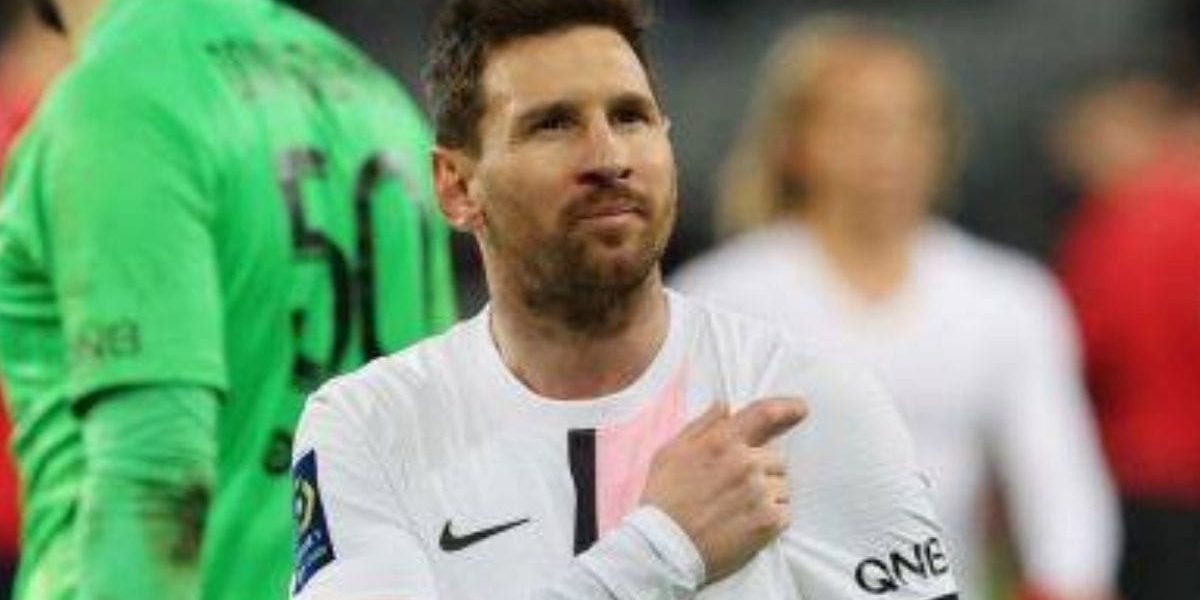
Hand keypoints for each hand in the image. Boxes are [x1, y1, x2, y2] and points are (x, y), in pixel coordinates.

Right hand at [641, 397, 807, 582]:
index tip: (800, 409)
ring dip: (768, 495)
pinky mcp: (768, 522)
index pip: (764, 414)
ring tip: (738, 510)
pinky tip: (746, 524)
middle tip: (737, 489)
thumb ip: (701, 426)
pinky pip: (785, 512)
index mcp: (722, 442)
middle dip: (763, 469)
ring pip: (782, 486)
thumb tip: (724, 407)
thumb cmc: (662, 500)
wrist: (662, 549)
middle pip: (777, 457)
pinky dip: (771, 518)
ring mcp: (759, 493)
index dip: (787, 407)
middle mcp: (745, 463)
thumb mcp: (671, 452)